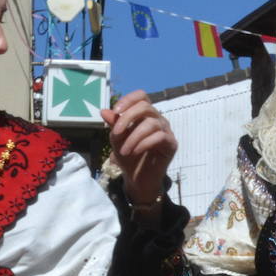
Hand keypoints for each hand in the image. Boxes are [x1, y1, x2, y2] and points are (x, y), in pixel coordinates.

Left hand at [101, 90, 176, 206]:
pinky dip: (144, 143)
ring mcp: (166, 130)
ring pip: (151, 123)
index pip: (141, 96)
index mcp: (145, 114)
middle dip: (127, 118)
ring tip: (124, 151)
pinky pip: (159, 137)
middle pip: (146, 107)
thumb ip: (114, 124)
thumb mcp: (117, 139)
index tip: (115, 111)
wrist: (137, 179)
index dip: (128, 100)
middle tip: (116, 134)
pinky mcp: (171, 144)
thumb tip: (104, 111)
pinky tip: (134, 151)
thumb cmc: (128, 156)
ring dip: (133, 137)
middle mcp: (158, 119)